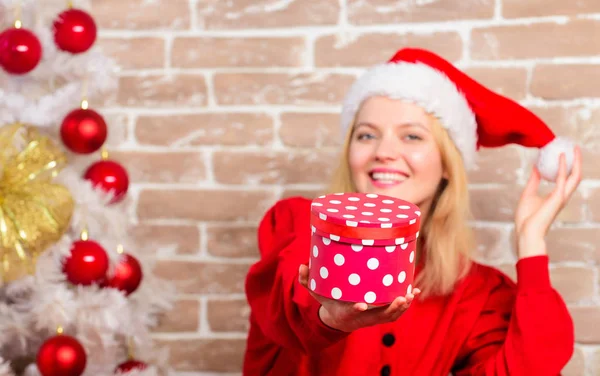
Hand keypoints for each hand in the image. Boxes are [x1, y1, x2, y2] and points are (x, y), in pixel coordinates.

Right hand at [298, 264, 419, 331]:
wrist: (339, 318)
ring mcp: (373, 317)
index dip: (357, 310)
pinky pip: (395, 312)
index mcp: (346, 312)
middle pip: (379, 317)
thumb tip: (301, 266)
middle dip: (391, 309)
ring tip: (409, 294)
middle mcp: (362, 317)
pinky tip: (414, 291)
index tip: (362, 305)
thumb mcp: (317, 292)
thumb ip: (308, 280)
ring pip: (391, 316)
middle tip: (400, 298)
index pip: (352, 312)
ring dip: (401, 307)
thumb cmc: (329, 301)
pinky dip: (405, 304)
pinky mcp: (380, 314)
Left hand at [514, 147, 581, 258]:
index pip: (566, 178)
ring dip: (576, 162)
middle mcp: (562, 195)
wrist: (526, 231)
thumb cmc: (526, 217)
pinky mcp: (558, 198)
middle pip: (575, 176)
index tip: (564, 153)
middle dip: (577, 162)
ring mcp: (562, 197)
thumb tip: (536, 167)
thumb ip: (534, 180)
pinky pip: (563, 179)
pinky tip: (561, 157)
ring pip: (575, 176)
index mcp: (556, 195)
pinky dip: (563, 167)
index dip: (567, 165)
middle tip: (573, 148)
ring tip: (573, 149)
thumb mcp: (528, 193)